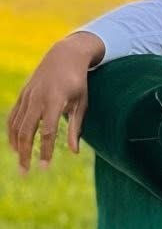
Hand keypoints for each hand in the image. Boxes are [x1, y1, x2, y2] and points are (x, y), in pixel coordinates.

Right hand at [6, 32, 103, 174]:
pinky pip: (13, 117)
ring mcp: (27, 96)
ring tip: (21, 162)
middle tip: (26, 171)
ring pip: (16, 125)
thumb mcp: (82, 103)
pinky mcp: (22, 95)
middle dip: (26, 153)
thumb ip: (76, 127)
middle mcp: (37, 99)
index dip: (46, 150)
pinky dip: (12, 132)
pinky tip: (16, 145)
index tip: (45, 167)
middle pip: (27, 131)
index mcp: (54, 101)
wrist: (64, 56)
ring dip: (17, 145)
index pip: (47, 131)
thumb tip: (74, 152)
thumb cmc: (78, 82)